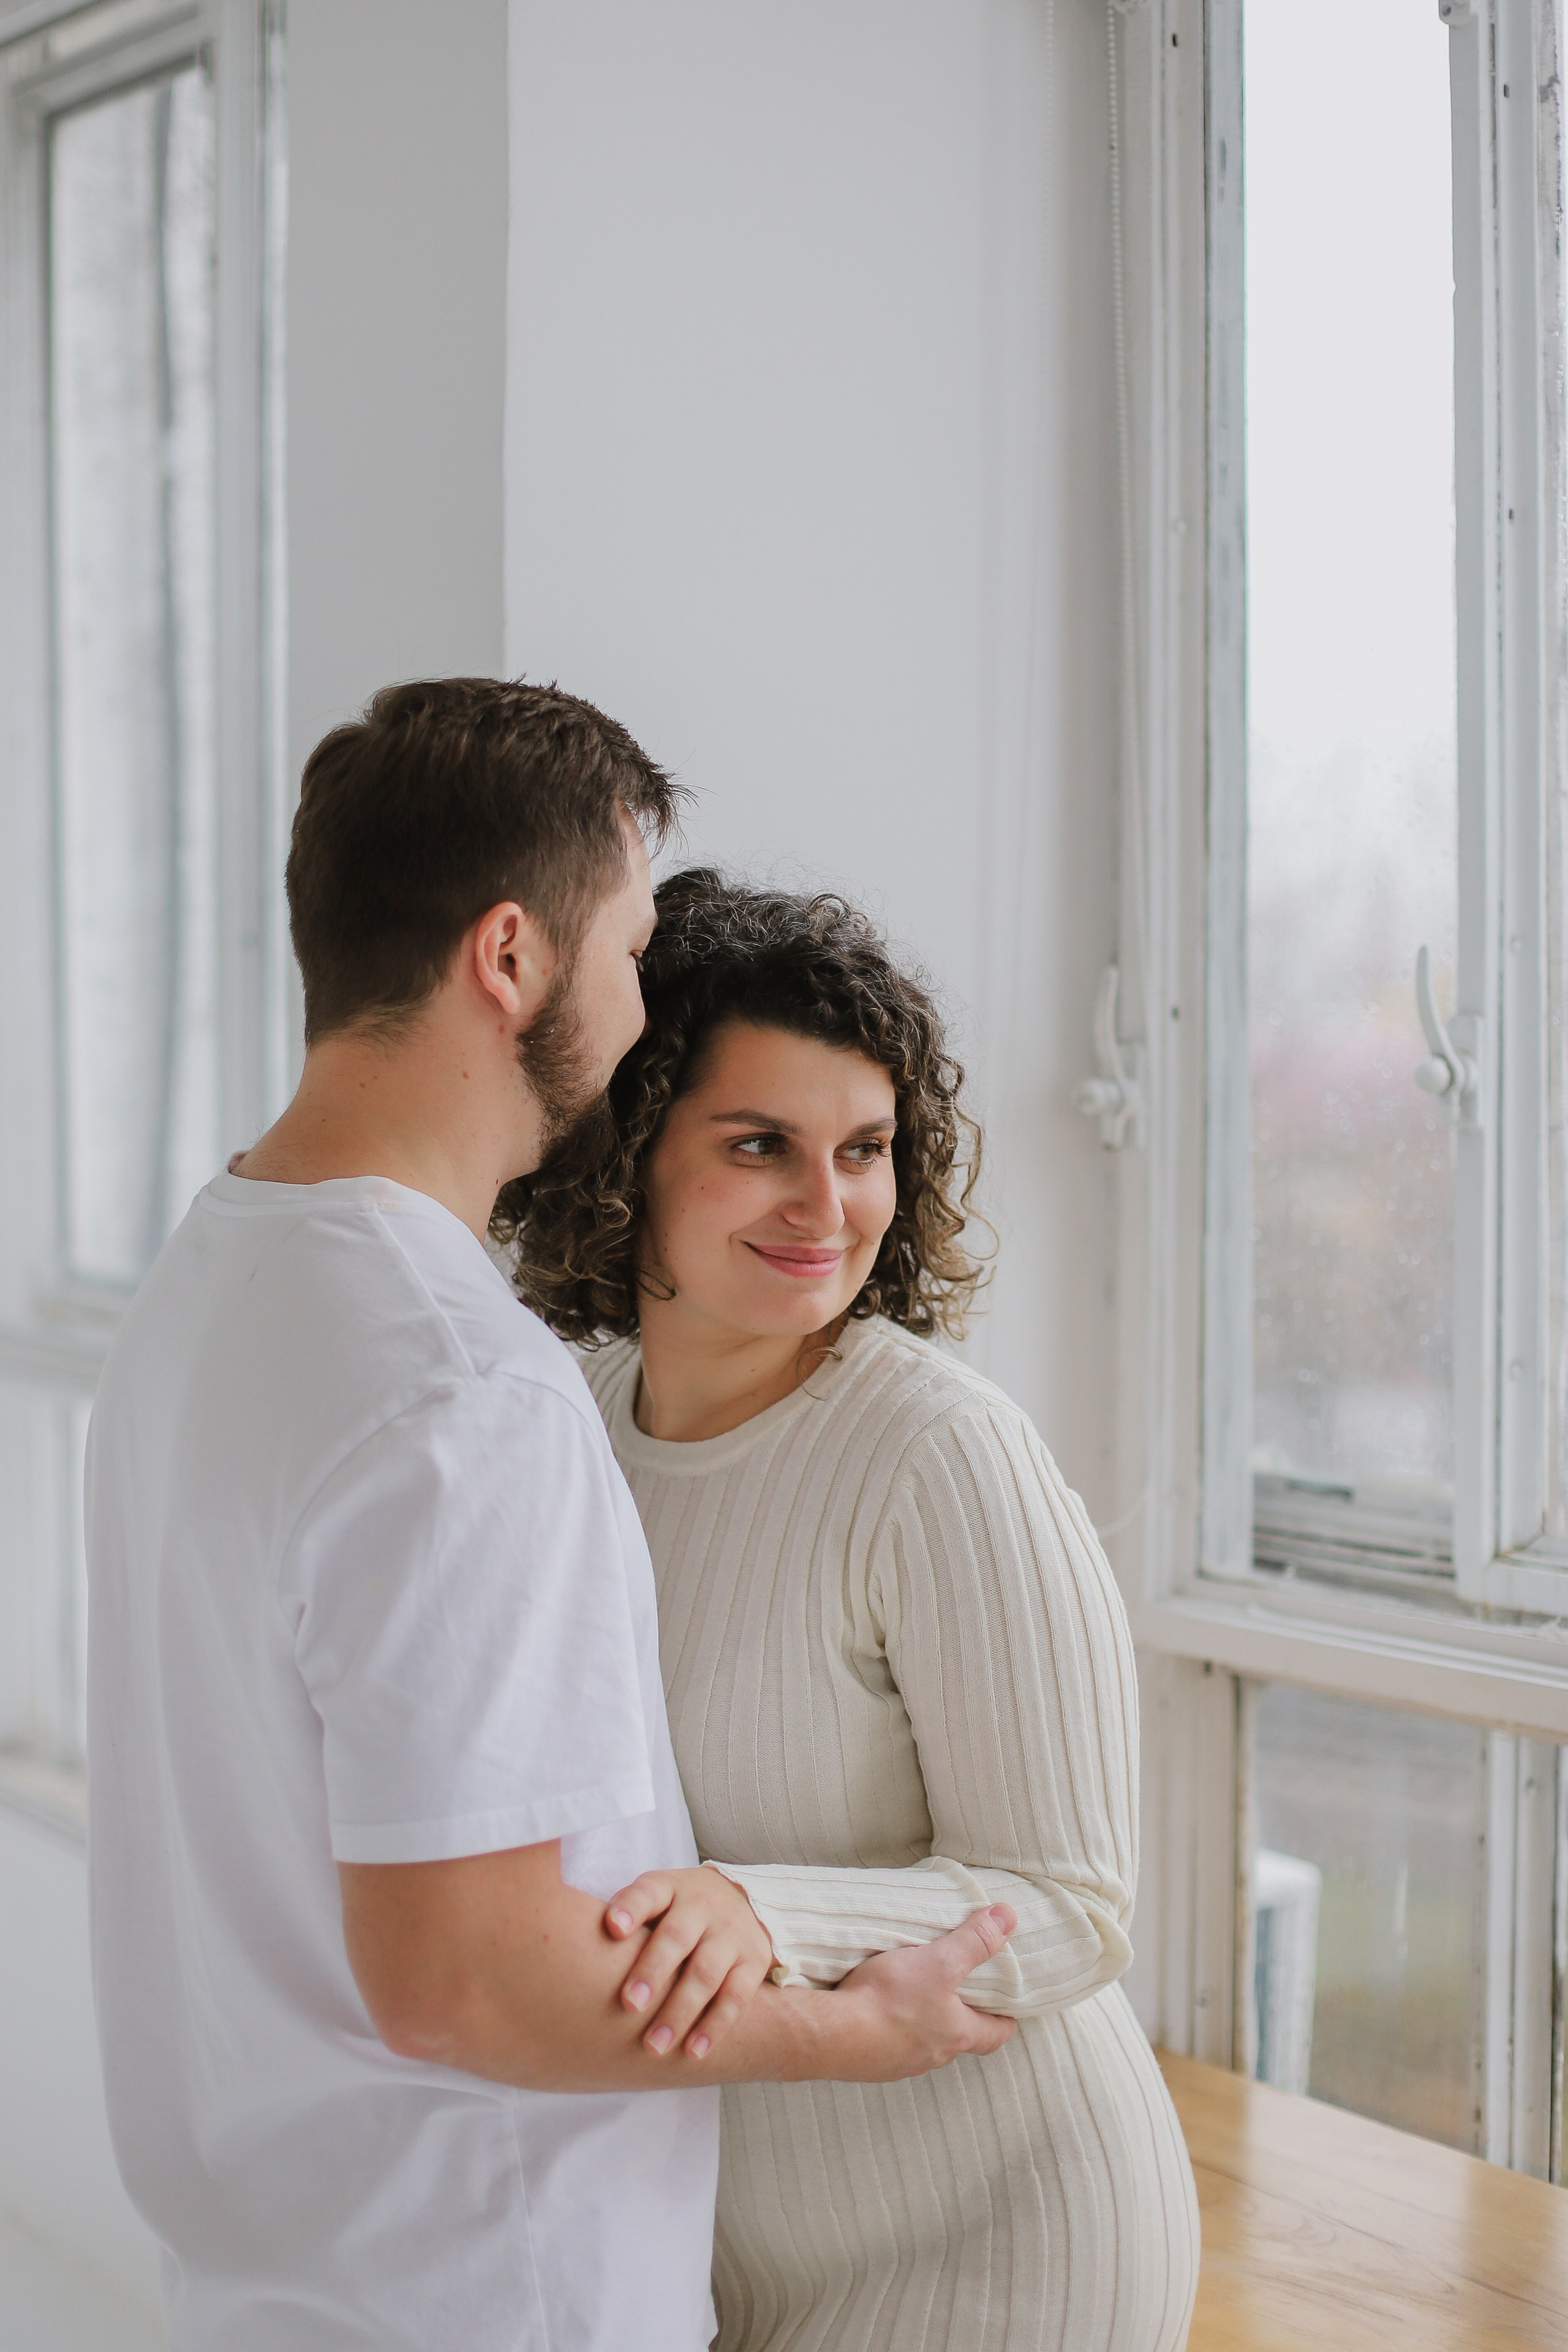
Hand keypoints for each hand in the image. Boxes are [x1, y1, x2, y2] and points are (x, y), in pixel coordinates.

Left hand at [604, 1865, 775, 2059]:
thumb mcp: (654, 1899)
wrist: (743, 1902)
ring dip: (679, 2011)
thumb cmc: (677, 1911)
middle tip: (628, 2005)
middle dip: (652, 1972)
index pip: (647, 1892)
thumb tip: (569, 1945)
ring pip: (705, 1973)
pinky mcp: (753, 1961)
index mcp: (669, 1888)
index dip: (630, 1908)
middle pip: (676, 1937)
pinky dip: (715, 2026)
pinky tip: (694, 2051)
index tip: (611, 1927)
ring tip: (654, 2045)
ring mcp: (731, 1933)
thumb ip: (623, 1917)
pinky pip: (735, 1996)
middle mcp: (702, 1906)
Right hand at [829, 1906, 1018, 2080]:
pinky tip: (877, 2008)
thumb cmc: (890, 2000)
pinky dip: (891, 2028)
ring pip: (923, 2042)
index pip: (995, 2035)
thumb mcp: (939, 1961)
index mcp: (957, 2034)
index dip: (1005, 2019)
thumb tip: (1008, 1918)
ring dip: (923, 2022)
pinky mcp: (871, 2062)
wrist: (831, 2035)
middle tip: (959, 1990)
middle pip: (958, 2038)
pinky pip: (889, 2045)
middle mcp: (933, 2055)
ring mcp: (900, 2063)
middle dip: (961, 2016)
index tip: (1006, 2006)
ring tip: (914, 1993)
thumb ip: (974, 1941)